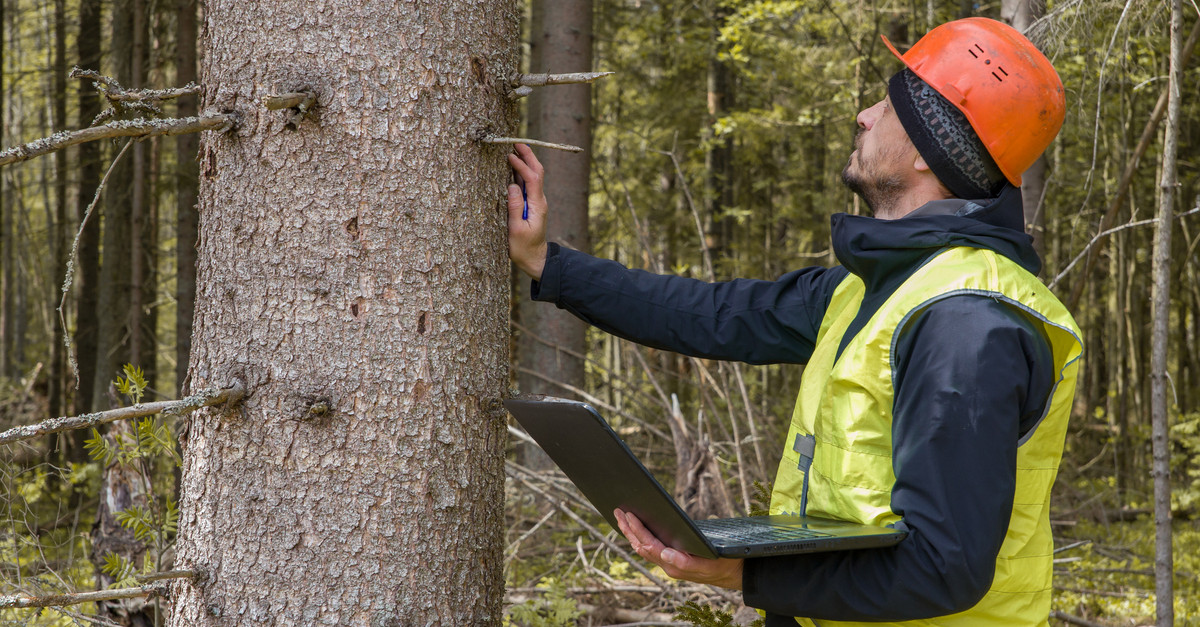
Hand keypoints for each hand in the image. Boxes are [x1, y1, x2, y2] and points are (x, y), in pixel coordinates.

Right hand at [507, 144, 548, 280]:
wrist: (535, 259)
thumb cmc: (523, 248)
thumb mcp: (516, 230)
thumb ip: (515, 207)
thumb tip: (511, 186)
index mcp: (537, 205)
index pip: (532, 178)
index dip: (522, 164)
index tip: (510, 155)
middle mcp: (539, 201)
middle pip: (537, 172)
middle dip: (528, 156)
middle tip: (516, 142)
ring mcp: (536, 202)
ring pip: (533, 176)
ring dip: (526, 161)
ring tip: (514, 149)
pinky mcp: (531, 205)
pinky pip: (528, 184)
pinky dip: (521, 172)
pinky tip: (513, 167)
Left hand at [614, 509, 743, 589]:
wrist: (734, 573)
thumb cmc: (723, 565)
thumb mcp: (708, 563)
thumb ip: (685, 562)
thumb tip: (664, 554)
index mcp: (674, 565)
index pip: (649, 545)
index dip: (638, 530)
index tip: (629, 515)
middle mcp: (668, 565)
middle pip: (641, 546)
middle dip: (628, 529)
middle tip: (618, 511)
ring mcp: (669, 564)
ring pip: (644, 549)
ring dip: (631, 533)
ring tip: (621, 518)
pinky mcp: (672, 561)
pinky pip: (651, 550)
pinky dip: (641, 538)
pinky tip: (637, 530)